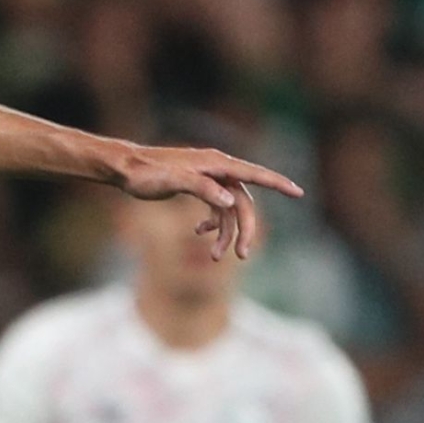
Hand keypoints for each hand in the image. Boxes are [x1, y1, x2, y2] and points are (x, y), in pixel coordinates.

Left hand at [115, 145, 303, 260]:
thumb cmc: (145, 173)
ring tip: (216, 258)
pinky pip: (216, 208)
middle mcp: (217, 170)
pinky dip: (213, 223)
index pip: (254, 174)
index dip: (277, 183)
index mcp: (216, 164)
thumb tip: (229, 200)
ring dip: (226, 233)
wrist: (124, 168)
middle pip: (242, 202)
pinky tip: (200, 233)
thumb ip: (201, 187)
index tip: (299, 192)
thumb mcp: (172, 180)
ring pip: (229, 209)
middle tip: (241, 255)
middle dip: (244, 229)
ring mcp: (208, 179)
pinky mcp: (198, 187)